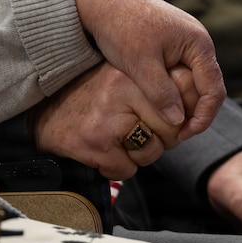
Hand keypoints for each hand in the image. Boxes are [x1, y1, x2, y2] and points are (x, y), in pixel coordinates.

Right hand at [31, 63, 199, 179]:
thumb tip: (198, 104)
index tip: (172, 121)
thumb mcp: (119, 78)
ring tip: (119, 142)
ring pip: (152, 153)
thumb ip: (153, 85)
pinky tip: (103, 154)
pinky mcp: (96, 145)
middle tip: (141, 136)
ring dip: (139, 156)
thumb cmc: (89, 97)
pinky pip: (128, 169)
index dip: (181, 116)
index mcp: (131, 73)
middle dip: (161, 140)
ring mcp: (108, 120)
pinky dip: (118, 168)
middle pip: (172, 130)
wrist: (43, 114)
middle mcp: (121, 91)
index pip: (181, 97)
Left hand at [73, 0, 225, 139]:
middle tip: (174, 134)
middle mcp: (198, 43)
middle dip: (193, 113)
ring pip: (193, 83)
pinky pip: (181, 75)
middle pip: (207, 88)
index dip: (202, 117)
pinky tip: (158, 104)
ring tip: (165, 123)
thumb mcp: (140, 63)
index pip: (214, 90)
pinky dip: (173, 92)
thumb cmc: (121, 26)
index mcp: (198, 44)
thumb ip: (161, 93)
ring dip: (183, 103)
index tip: (183, 135)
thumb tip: (178, 122)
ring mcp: (186, 44)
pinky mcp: (171, 46)